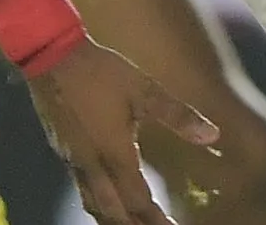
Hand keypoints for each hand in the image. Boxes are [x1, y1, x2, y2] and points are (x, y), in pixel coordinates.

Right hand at [29, 40, 218, 224]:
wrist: (52, 57)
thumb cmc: (101, 72)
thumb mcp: (144, 90)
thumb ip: (178, 115)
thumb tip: (213, 135)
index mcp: (115, 155)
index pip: (138, 201)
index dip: (155, 220)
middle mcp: (93, 166)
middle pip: (113, 212)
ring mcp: (73, 162)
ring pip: (93, 204)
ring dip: (113, 220)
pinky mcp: (62, 152)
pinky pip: (81, 189)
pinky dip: (96, 203)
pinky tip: (102, 197)